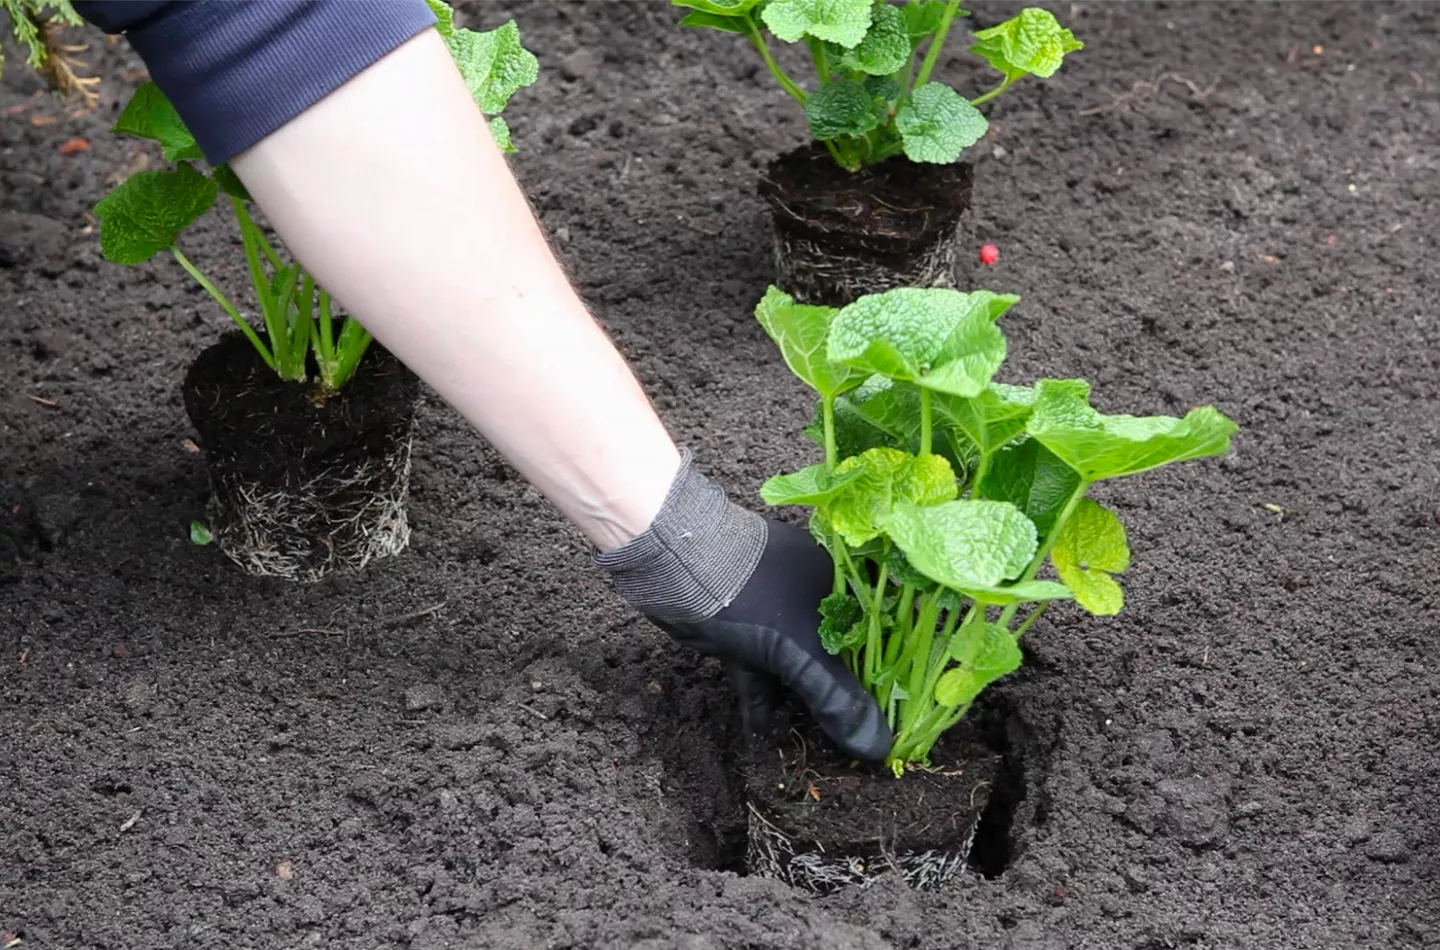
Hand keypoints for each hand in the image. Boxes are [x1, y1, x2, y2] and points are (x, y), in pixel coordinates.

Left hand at [650, 518, 892, 760]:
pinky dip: (764, 700)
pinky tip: (765, 734)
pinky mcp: (747, 627)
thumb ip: (838, 699)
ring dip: (804, 703)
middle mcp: (819, 594)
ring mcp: (780, 609)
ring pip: (801, 665)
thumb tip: (878, 748)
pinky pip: (763, 669)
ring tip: (819, 744)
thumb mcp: (801, 651)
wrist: (676, 562)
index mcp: (846, 585)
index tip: (900, 719)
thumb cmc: (752, 594)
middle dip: (847, 698)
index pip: (885, 634)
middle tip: (859, 739)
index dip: (893, 677)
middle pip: (844, 655)